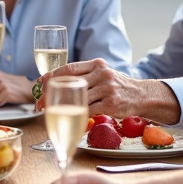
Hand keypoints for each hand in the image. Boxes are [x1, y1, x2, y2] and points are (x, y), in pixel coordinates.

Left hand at [38, 59, 179, 122]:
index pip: (69, 68)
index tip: (40, 83)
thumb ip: (85, 76)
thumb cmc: (118, 86)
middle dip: (53, 93)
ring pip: (78, 98)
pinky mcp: (111, 104)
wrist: (142, 95)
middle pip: (70, 83)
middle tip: (41, 102)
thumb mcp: (103, 74)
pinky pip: (89, 110)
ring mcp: (108, 89)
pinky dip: (78, 115)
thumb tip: (58, 81)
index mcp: (97, 64)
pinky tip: (71, 118)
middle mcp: (102, 74)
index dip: (52, 76)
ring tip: (52, 112)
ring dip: (63, 107)